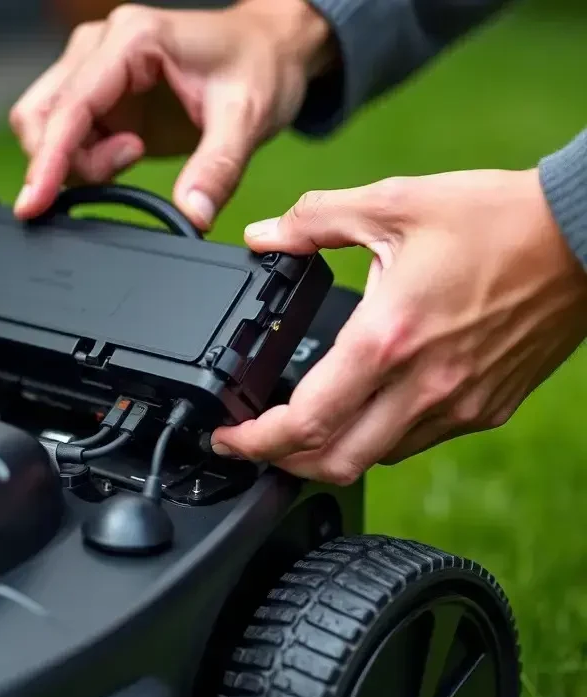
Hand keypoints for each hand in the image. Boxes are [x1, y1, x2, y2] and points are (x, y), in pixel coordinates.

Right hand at [9, 0, 335, 229]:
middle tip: (126, 165)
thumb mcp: (247, 117)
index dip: (46, 160)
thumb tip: (192, 214)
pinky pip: (67, 135)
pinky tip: (128, 153)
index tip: (32, 203)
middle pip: (42, 115)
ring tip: (133, 155)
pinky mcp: (98, 92)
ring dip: (77, 161)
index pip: (71, 106)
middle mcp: (101, 46)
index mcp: (133, 39)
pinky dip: (85, 159)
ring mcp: (94, 68)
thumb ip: (217, 169)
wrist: (270, 50)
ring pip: (47, 126)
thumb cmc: (259, 65)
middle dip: (65, 161)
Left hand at [212, 169, 586, 483]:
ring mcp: (459, 405)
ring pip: (376, 459)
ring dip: (330, 452)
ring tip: (303, 426)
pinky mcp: (487, 409)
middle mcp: (424, 386)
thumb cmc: (498, 218)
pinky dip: (378, 437)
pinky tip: (365, 408)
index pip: (305, 421)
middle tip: (256, 442)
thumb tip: (264, 236)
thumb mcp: (393, 203)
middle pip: (334, 463)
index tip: (229, 437)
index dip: (255, 442)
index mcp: (388, 338)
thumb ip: (315, 220)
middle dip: (283, 462)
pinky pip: (416, 442)